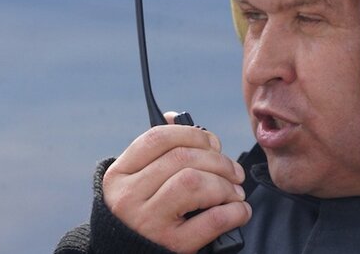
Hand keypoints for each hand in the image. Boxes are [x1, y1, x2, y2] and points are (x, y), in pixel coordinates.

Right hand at [103, 113, 251, 253]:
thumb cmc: (141, 215)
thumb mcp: (137, 183)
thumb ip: (156, 154)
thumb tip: (176, 118)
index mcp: (120, 174)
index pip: (158, 138)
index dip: (193, 134)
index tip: (213, 143)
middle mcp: (129, 196)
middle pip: (182, 158)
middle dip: (218, 161)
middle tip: (233, 171)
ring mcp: (148, 221)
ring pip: (194, 182)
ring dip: (224, 184)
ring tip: (234, 192)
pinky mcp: (171, 245)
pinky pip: (211, 220)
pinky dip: (233, 212)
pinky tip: (239, 211)